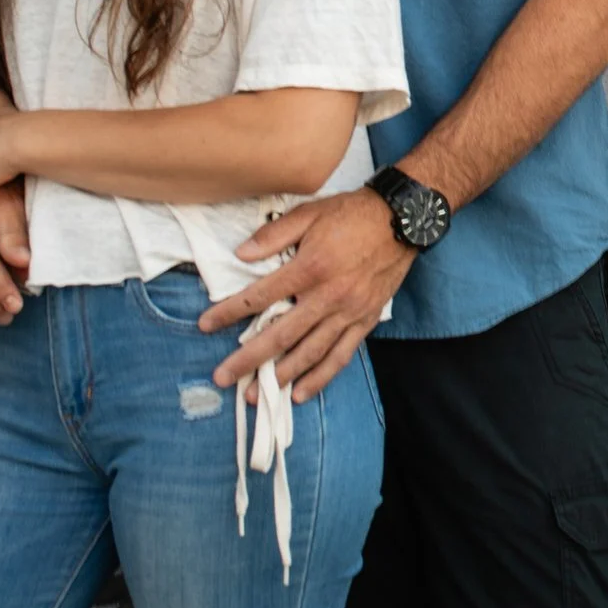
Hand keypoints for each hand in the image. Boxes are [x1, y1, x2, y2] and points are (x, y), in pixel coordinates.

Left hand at [200, 188, 414, 400]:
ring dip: (281, 376)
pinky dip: (321, 377)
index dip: (229, 312)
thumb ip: (274, 234)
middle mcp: (327, 296)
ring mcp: (348, 312)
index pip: (260, 296)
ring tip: (257, 394)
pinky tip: (301, 393)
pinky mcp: (365, 320)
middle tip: (223, 377)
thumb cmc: (352, 214)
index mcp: (309, 268)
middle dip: (249, 358)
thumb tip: (241, 255)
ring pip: (310, 352)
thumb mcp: (310, 213)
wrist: (403, 220)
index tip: (205, 324)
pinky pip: (341, 355)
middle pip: (281, 335)